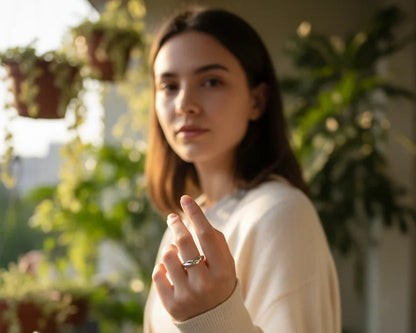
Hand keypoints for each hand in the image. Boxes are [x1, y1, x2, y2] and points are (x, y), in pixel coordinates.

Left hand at [152, 195, 236, 320]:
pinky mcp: (171, 305)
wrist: (214, 321)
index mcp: (223, 271)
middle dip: (176, 224)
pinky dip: (161, 267)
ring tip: (175, 252)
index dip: (195, 214)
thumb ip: (215, 241)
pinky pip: (157, 273)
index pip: (207, 235)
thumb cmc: (219, 282)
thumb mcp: (226, 263)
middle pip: (184, 242)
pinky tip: (169, 270)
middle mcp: (205, 284)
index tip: (185, 198)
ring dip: (170, 249)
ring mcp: (187, 296)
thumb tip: (193, 215)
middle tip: (172, 217)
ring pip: (168, 257)